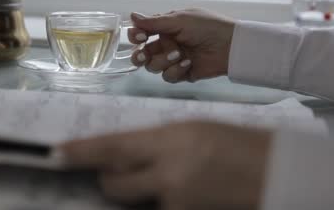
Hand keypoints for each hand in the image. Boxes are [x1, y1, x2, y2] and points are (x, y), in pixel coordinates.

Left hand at [59, 121, 271, 209]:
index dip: (80, 152)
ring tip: (171, 177)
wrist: (276, 171)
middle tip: (119, 169)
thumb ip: (154, 144)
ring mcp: (177, 202)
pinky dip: (161, 201)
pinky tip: (184, 188)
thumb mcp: (191, 132)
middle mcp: (168, 174)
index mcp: (169, 140)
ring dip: (139, 192)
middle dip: (110, 179)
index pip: (111, 147)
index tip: (56, 153)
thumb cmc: (235, 143)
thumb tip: (123, 154)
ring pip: (135, 201)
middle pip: (113, 184)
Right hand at [128, 9, 234, 82]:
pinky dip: (176, 70)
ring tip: (178, 54)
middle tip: (143, 56)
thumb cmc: (207, 26)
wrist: (230, 45)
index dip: (136, 36)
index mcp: (165, 27)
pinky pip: (167, 76)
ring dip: (163, 61)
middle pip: (141, 54)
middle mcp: (166, 44)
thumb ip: (154, 22)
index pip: (141, 33)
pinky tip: (188, 63)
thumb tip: (132, 15)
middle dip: (139, 56)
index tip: (141, 37)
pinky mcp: (181, 73)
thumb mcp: (179, 20)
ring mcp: (173, 60)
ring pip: (153, 66)